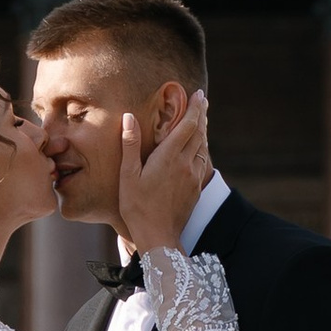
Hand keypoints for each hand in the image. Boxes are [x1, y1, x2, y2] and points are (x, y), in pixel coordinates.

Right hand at [115, 88, 211, 255]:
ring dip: (203, 131)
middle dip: (201, 115)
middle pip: (199, 133)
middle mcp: (186, 164)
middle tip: (202, 101)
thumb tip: (129, 117)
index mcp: (170, 157)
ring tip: (201, 120)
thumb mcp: (128, 175)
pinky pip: (202, 162)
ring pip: (203, 147)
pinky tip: (198, 149)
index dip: (195, 108)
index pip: (188, 126)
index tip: (198, 94)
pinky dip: (202, 149)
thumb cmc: (137, 207)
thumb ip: (130, 144)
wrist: (159, 237)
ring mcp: (193, 177)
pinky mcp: (196, 189)